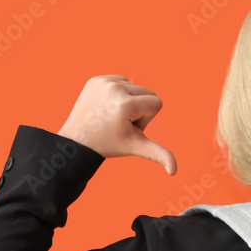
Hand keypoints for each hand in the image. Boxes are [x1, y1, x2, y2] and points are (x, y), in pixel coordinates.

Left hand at [56, 75, 176, 174]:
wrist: (76, 141)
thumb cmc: (108, 145)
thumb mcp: (135, 147)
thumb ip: (158, 154)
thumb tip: (174, 172)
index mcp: (125, 104)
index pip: (157, 103)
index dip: (146, 119)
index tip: (128, 127)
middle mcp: (115, 88)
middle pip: (147, 92)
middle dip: (139, 109)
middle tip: (120, 123)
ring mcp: (103, 82)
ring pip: (134, 87)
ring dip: (129, 101)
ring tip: (112, 116)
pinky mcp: (96, 79)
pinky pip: (120, 81)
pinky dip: (117, 94)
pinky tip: (106, 107)